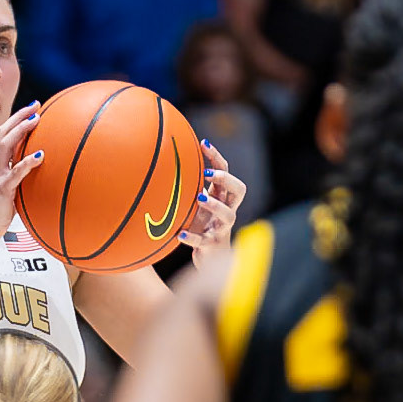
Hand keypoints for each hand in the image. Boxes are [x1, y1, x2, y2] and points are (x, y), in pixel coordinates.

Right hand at [0, 102, 47, 251]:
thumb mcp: (4, 194)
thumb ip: (15, 182)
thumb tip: (31, 178)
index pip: (3, 137)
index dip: (16, 122)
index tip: (30, 111)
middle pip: (4, 134)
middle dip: (19, 117)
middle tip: (36, 106)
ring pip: (7, 146)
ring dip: (22, 130)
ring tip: (37, 119)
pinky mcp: (2, 190)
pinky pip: (15, 172)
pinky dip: (28, 162)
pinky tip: (40, 154)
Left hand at [181, 141, 246, 264]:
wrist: (208, 258)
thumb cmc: (201, 226)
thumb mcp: (194, 205)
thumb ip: (188, 188)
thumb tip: (164, 165)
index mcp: (222, 197)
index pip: (225, 171)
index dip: (217, 157)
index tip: (203, 143)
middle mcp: (226, 211)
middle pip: (238, 190)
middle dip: (226, 179)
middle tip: (208, 173)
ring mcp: (221, 228)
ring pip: (228, 214)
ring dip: (214, 204)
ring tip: (199, 198)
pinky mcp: (212, 245)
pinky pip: (204, 240)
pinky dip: (192, 237)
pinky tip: (179, 234)